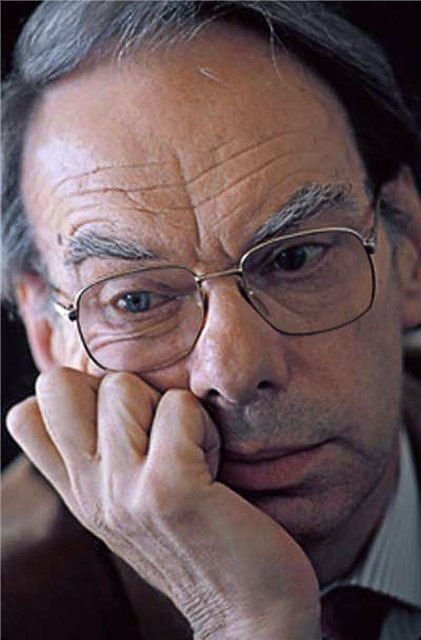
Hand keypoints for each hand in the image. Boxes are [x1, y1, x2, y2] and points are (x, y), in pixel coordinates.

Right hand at [7, 368, 320, 638]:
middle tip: (152, 429)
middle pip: (58, 383)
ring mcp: (125, 490)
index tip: (118, 422)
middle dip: (111, 388)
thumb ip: (103, 460)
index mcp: (79, 492)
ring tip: (190, 451)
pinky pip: (179, 408)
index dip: (71, 396)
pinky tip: (212, 465)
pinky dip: (203, 425)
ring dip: (167, 407)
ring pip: (122, 386)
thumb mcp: (130, 508)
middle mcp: (90, 490)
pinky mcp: (170, 488)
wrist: (250, 612)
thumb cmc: (200, 545)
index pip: (24, 416)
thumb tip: (96, 393)